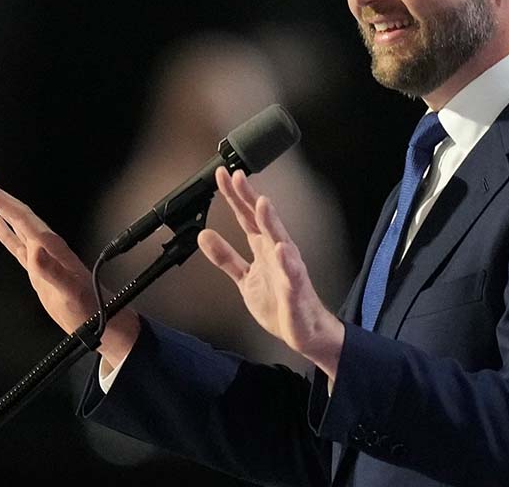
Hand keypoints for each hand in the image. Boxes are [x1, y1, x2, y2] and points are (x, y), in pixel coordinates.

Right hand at [0, 169, 139, 363]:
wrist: (100, 320)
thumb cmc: (86, 307)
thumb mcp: (67, 291)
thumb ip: (51, 271)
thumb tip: (34, 251)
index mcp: (49, 245)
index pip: (20, 215)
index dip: (0, 199)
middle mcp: (45, 245)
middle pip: (17, 213)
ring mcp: (42, 256)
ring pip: (17, 225)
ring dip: (0, 207)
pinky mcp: (39, 270)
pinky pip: (18, 245)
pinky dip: (6, 234)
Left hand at [200, 168, 344, 378]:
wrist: (304, 332)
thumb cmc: (279, 302)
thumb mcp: (244, 278)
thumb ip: (225, 257)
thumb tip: (204, 236)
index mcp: (263, 248)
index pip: (246, 216)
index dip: (234, 196)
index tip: (222, 176)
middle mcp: (277, 252)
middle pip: (262, 220)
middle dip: (250, 198)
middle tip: (238, 176)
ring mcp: (288, 268)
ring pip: (280, 240)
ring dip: (272, 222)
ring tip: (262, 204)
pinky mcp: (295, 289)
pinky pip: (292, 274)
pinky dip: (287, 262)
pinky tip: (282, 250)